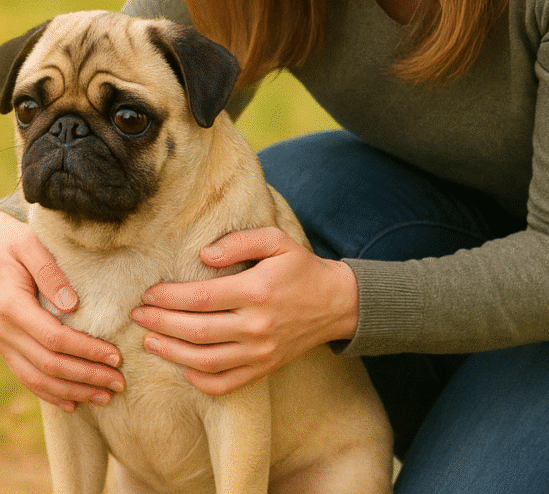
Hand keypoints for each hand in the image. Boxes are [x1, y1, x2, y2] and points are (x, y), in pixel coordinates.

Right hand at [0, 213, 124, 411]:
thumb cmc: (9, 242)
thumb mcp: (29, 246)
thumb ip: (50, 272)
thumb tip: (72, 305)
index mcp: (12, 306)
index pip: (55, 338)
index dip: (86, 351)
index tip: (116, 357)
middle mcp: (4, 331)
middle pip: (49, 364)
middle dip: (87, 377)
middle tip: (119, 383)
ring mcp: (2, 342)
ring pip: (38, 378)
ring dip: (73, 391)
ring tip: (104, 397)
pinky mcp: (5, 347)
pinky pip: (26, 377)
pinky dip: (50, 393)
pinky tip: (73, 401)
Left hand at [131, 227, 358, 394]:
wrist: (336, 303)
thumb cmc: (300, 267)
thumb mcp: (276, 240)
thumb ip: (239, 242)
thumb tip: (203, 256)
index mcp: (256, 290)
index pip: (200, 298)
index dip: (169, 298)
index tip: (148, 294)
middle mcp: (257, 325)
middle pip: (196, 330)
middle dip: (160, 324)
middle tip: (137, 316)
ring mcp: (260, 351)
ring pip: (205, 360)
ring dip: (171, 352)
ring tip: (149, 341)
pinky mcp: (264, 368)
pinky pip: (225, 383)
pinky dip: (199, 379)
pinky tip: (183, 366)